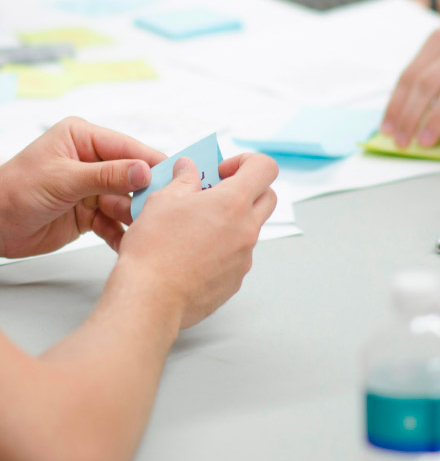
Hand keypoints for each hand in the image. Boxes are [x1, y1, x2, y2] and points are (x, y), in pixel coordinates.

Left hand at [0, 117, 164, 257]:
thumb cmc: (13, 191)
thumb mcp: (62, 179)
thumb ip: (106, 175)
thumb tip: (143, 170)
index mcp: (83, 138)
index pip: (127, 148)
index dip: (152, 162)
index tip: (176, 175)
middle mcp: (91, 161)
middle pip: (132, 176)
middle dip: (145, 193)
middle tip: (163, 208)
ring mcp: (92, 188)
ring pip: (126, 201)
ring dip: (134, 216)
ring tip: (144, 229)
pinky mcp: (90, 212)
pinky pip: (114, 222)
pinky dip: (120, 233)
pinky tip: (127, 242)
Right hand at [113, 153, 277, 329]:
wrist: (150, 299)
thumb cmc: (154, 249)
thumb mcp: (162, 201)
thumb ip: (183, 180)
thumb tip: (188, 169)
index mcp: (233, 203)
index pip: (265, 168)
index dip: (246, 162)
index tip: (222, 171)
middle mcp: (246, 230)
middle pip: (268, 197)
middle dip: (247, 190)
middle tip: (215, 194)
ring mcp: (244, 258)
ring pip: (250, 228)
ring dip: (232, 220)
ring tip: (195, 226)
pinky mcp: (235, 280)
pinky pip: (237, 255)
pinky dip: (222, 248)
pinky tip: (192, 254)